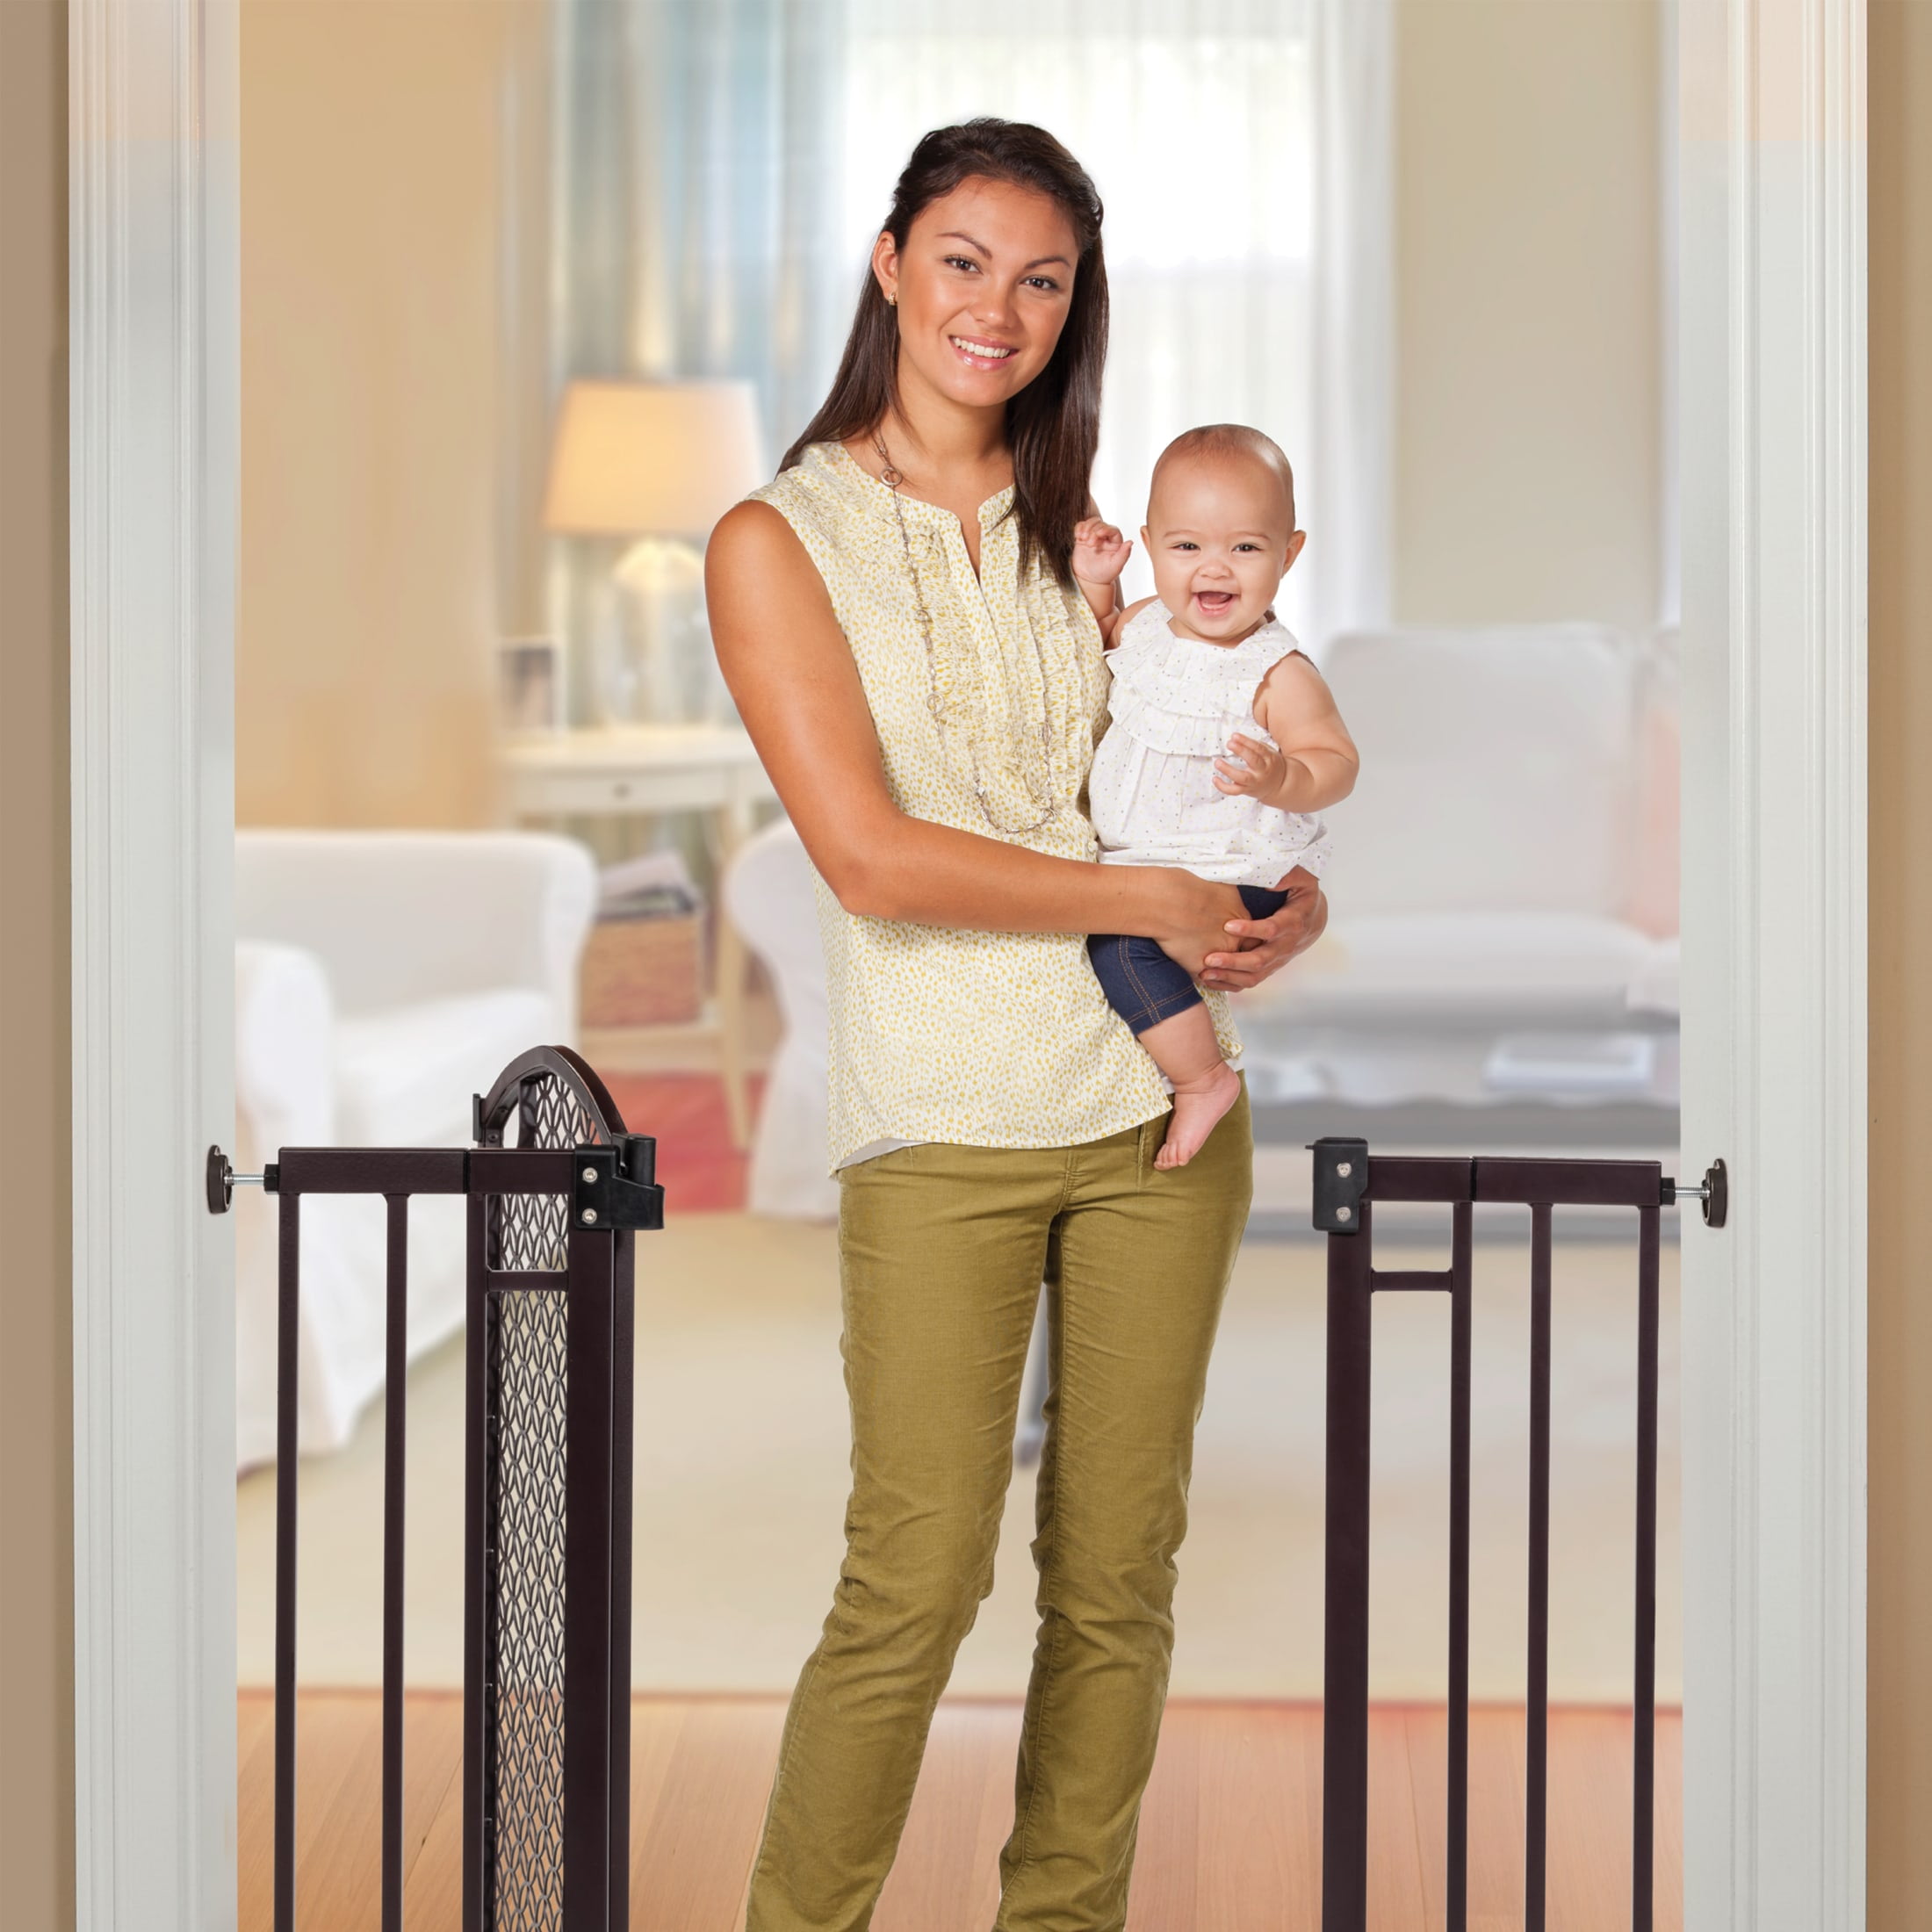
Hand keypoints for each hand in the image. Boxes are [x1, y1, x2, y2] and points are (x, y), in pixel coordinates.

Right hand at [1071, 517, 1131, 586]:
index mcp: (1115, 543)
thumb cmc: (1103, 575)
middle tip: (1090, 544)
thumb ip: (1124, 554)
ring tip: (1083, 539)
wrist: (1088, 580)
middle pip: (1101, 524)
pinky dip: (1079, 528)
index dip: (1106, 529)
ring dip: (1086, 527)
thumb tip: (1130, 542)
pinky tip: (1078, 536)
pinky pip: (1081, 526)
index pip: (1112, 529)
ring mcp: (1093, 536)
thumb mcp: (1115, 566)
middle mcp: (1105, 538)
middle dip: (1094, 531)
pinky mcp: (1083, 538)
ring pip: (1091, 522)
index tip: (1099, 533)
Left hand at [1197, 866, 1327, 990]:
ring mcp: (1277, 960)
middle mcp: (1285, 946)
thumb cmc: (1302, 895)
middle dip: (1234, 961)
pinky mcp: (1269, 967)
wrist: (1312, 919)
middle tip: (1210, 959)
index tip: (1228, 926)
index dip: (1251, 929)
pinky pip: (1250, 981)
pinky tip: (1210, 980)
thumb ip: (1287, 876)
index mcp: (1292, 922)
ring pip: (1254, 976)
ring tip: (1205, 973)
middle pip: (1260, 960)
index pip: (1271, 930)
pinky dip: (1230, 983)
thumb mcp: (1302, 879)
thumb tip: (1268, 882)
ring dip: (1229, 976)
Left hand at [1213, 732, 1287, 801]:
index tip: (1234, 736)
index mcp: (1268, 758)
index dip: (1246, 741)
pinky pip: (1234, 791)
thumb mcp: (1269, 752)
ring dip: (1228, 770)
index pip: (1258, 748)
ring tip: (1217, 762)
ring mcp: (1254, 781)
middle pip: (1253, 761)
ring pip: (1242, 778)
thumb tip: (1236, 738)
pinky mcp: (1246, 790)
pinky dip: (1223, 786)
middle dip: (1241, 751)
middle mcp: (1262, 770)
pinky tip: (1215, 779)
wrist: (1279, 785)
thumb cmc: (1270, 765)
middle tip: (1229, 743)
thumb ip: (1255, 746)